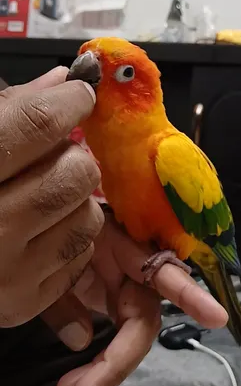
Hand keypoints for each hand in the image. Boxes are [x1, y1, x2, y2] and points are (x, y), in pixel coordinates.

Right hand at [0, 67, 104, 343]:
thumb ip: (8, 112)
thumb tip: (64, 82)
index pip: (36, 123)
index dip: (69, 101)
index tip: (79, 95)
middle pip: (74, 172)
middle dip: (75, 157)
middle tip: (57, 156)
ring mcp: (6, 271)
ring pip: (88, 217)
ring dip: (77, 199)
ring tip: (44, 197)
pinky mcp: (22, 303)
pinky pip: (80, 256)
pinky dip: (70, 237)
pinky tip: (38, 232)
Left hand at [55, 216, 227, 385]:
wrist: (40, 222)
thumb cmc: (47, 231)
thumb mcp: (46, 260)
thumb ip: (61, 297)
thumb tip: (83, 342)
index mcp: (122, 244)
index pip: (163, 272)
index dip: (190, 295)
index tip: (217, 318)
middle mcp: (131, 270)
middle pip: (143, 322)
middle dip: (117, 365)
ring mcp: (122, 287)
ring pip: (130, 336)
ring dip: (105, 371)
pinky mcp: (110, 298)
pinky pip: (116, 335)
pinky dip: (101, 364)